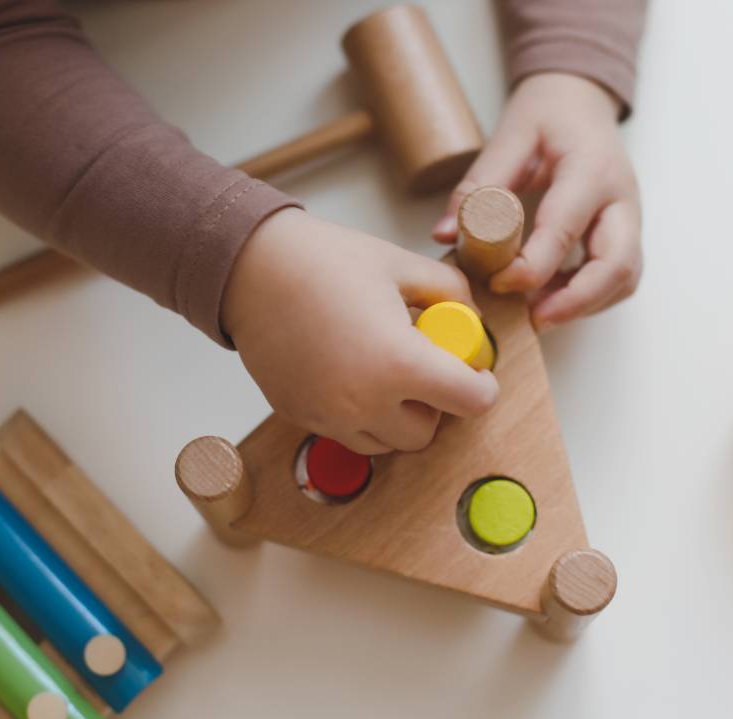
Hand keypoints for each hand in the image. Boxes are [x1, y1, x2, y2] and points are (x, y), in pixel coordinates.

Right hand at [222, 209, 498, 454]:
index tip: (476, 374)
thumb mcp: (402, 265)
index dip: (481, 387)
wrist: (251, 267)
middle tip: (426, 371)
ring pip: (385, 442)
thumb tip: (471, 318)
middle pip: (425, 434)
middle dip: (435, 406)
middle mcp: (364, 402)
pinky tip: (351, 373)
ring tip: (386, 373)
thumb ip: (450, 292)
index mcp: (399, 364)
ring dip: (396, 417)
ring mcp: (329, 416)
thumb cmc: (325, 261)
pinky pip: (346, 432)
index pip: (470, 403)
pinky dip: (359, 414)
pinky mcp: (301, 417)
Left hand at [433, 72, 642, 330]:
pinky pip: (618, 277)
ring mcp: (630, 219)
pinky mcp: (625, 234)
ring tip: (539, 313)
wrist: (581, 100)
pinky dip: (588, 297)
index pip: (566, 229)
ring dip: (585, 304)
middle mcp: (622, 198)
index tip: (499, 282)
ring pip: (624, 278)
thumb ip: (478, 186)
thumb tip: (445, 236)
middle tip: (534, 320)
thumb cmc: (548, 115)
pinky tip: (551, 299)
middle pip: (617, 266)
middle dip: (577, 301)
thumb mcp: (508, 136)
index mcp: (591, 168)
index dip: (533, 266)